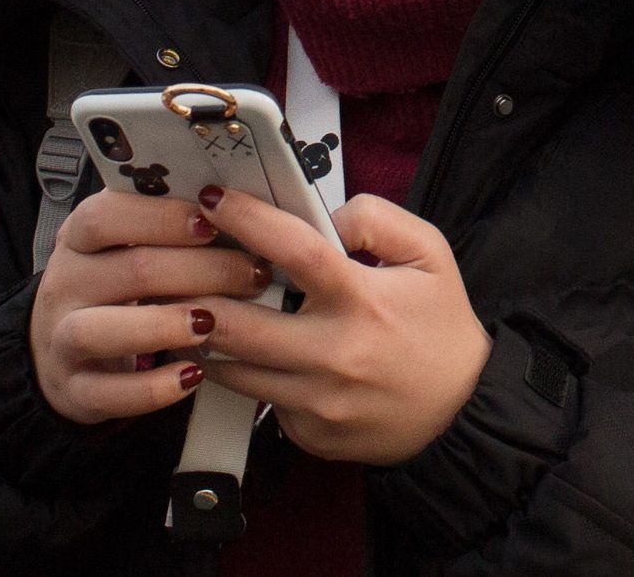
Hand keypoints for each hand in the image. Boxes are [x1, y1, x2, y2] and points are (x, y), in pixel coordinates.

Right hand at [27, 187, 275, 425]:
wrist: (61, 352)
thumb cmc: (113, 289)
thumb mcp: (125, 248)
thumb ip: (166, 226)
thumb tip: (237, 206)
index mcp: (78, 239)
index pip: (106, 215)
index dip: (163, 217)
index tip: (214, 221)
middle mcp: (64, 285)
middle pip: (130, 270)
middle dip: (202, 270)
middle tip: (253, 275)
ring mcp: (62, 341)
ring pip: (103, 330)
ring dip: (165, 325)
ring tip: (212, 323)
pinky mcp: (75, 391)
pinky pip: (111, 393)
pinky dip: (154, 388)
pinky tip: (193, 376)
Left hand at [193, 186, 488, 465]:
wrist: (460, 411)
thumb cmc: (441, 327)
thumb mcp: (430, 254)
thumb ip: (378, 219)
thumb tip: (325, 216)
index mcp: (361, 300)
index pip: (293, 251)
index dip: (246, 219)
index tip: (213, 199)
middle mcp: (334, 353)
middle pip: (237, 324)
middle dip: (193, 293)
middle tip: (172, 269)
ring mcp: (318, 401)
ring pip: (232, 369)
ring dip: (204, 338)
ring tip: (189, 310)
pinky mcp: (309, 433)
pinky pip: (260, 401)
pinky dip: (245, 376)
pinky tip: (241, 356)